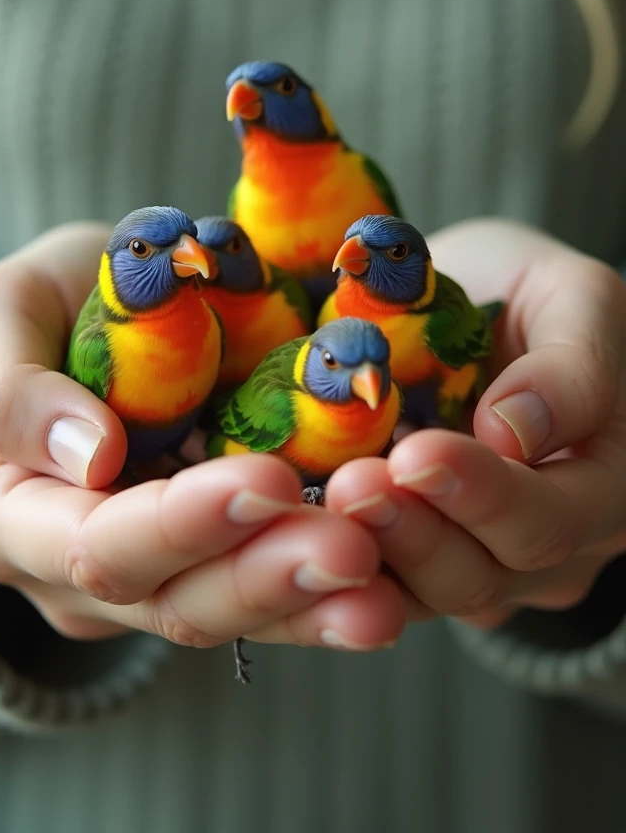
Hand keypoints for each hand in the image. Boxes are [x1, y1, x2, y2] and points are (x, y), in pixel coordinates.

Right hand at [0, 224, 403, 652]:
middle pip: (174, 599)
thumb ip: (11, 387)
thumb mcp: (1, 315)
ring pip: (234, 612)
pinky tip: (393, 592)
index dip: (179, 522)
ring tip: (385, 589)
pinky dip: (328, 597)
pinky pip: (272, 596)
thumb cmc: (41, 311)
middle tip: (351, 546)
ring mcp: (155, 578)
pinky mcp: (215, 563)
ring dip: (312, 603)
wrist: (92, 327)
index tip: (264, 481)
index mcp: (12, 519)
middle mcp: (81, 575)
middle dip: (265, 575)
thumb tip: (88, 458)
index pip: (94, 544)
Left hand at [324, 218, 625, 628]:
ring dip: (367, 553)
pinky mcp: (411, 558)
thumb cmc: (528, 295)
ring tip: (320, 501)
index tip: (417, 455)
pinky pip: (374, 580)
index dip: (485, 496)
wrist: (470, 311)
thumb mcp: (572, 298)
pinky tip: (294, 525)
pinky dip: (334, 555)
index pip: (551, 518)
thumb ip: (570, 365)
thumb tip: (514, 432)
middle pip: (484, 574)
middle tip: (351, 486)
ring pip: (421, 593)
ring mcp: (477, 560)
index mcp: (604, 484)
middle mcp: (547, 544)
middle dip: (412, 532)